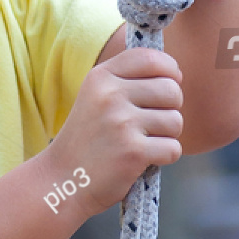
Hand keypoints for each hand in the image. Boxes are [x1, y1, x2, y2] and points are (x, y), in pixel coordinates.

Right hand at [46, 49, 183, 217]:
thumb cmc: (88, 140)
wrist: (62, 180)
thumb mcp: (96, 98)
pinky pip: (173, 148)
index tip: (168, 85)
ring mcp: (121, 123)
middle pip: (171, 90)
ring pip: (175, 121)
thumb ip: (128, 81)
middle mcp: (110, 95)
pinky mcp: (133, 151)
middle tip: (152, 124)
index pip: (150, 58)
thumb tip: (177, 75)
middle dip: (171, 108)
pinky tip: (142, 160)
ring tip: (143, 143)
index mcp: (100, 77)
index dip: (169, 71)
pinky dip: (164, 157)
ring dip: (167, 136)